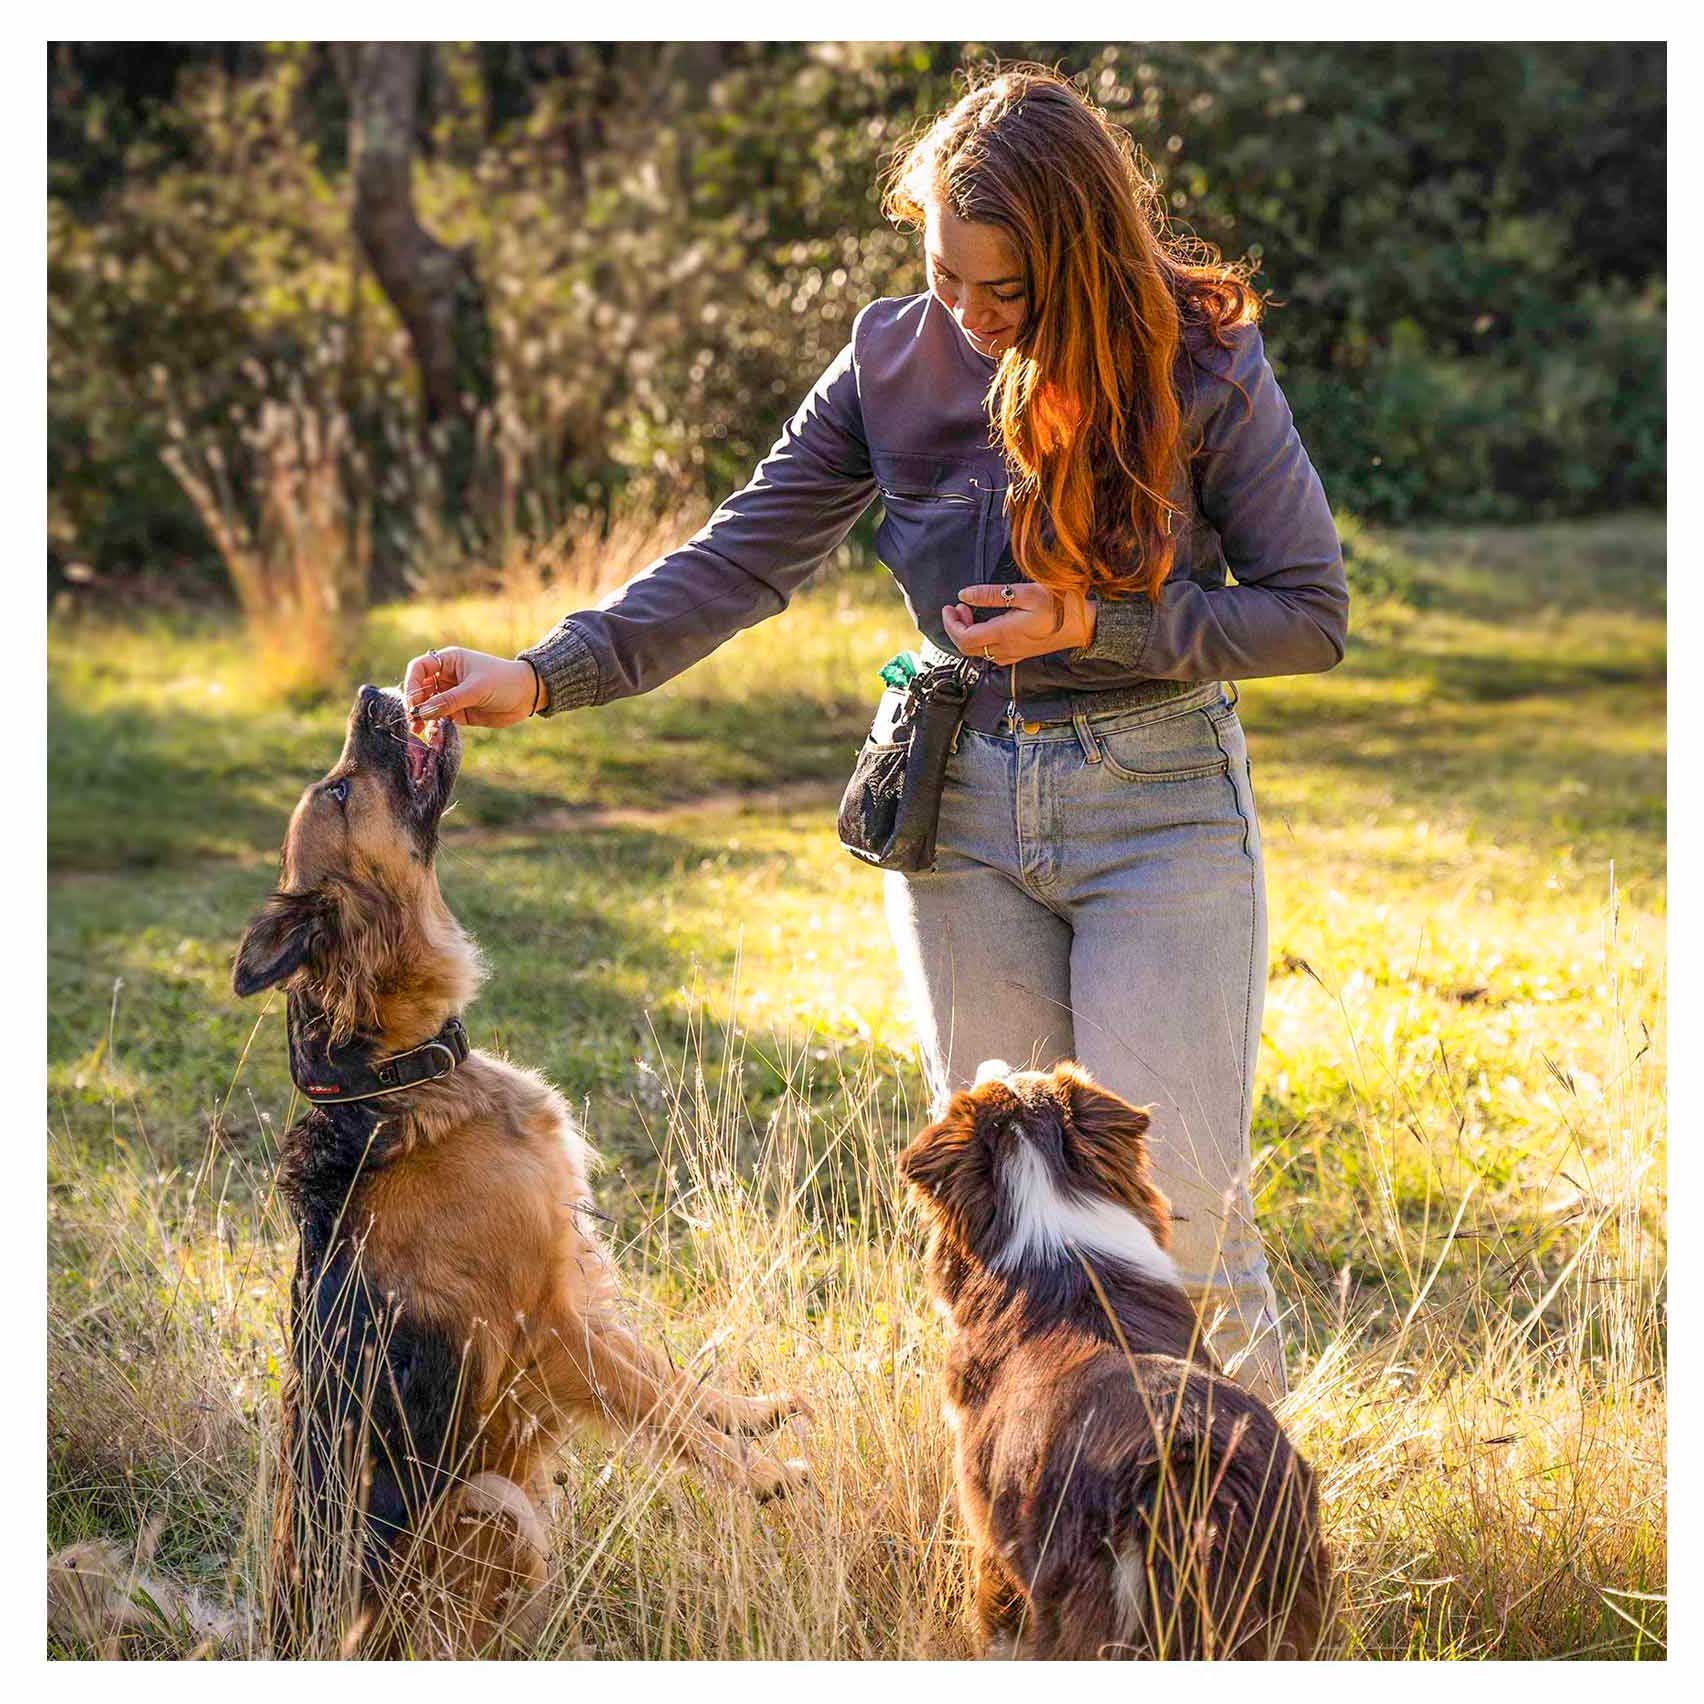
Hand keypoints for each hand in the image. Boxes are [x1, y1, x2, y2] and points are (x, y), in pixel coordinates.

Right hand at [403, 646, 540, 729]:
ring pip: (428, 706)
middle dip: (415, 704)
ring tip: (418, 731)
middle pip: (420, 689)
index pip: (419, 668)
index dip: (412, 684)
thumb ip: (449, 701)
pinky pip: (440, 719)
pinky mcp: (459, 712)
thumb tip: (421, 712)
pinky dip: (434, 727)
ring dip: (422, 718)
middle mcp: (447, 677)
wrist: (527, 696)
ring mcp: (452, 695)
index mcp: (449, 661)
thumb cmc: (504, 682)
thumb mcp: (476, 689)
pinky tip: (433, 735)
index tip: (413, 702)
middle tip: (413, 720)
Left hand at [941, 584, 1096, 665]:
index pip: (964, 637)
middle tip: (958, 607)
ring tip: (969, 612)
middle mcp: (1005, 649)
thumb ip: (992, 595)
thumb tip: (964, 594)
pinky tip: (986, 624)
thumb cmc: (1059, 606)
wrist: (1082, 625)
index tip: (949, 607)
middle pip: (966, 648)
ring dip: (967, 633)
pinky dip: (979, 639)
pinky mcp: (1018, 654)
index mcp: (1004, 633)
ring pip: (977, 651)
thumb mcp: (1024, 592)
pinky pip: (989, 653)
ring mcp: (1012, 654)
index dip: (951, 624)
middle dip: (956, 627)